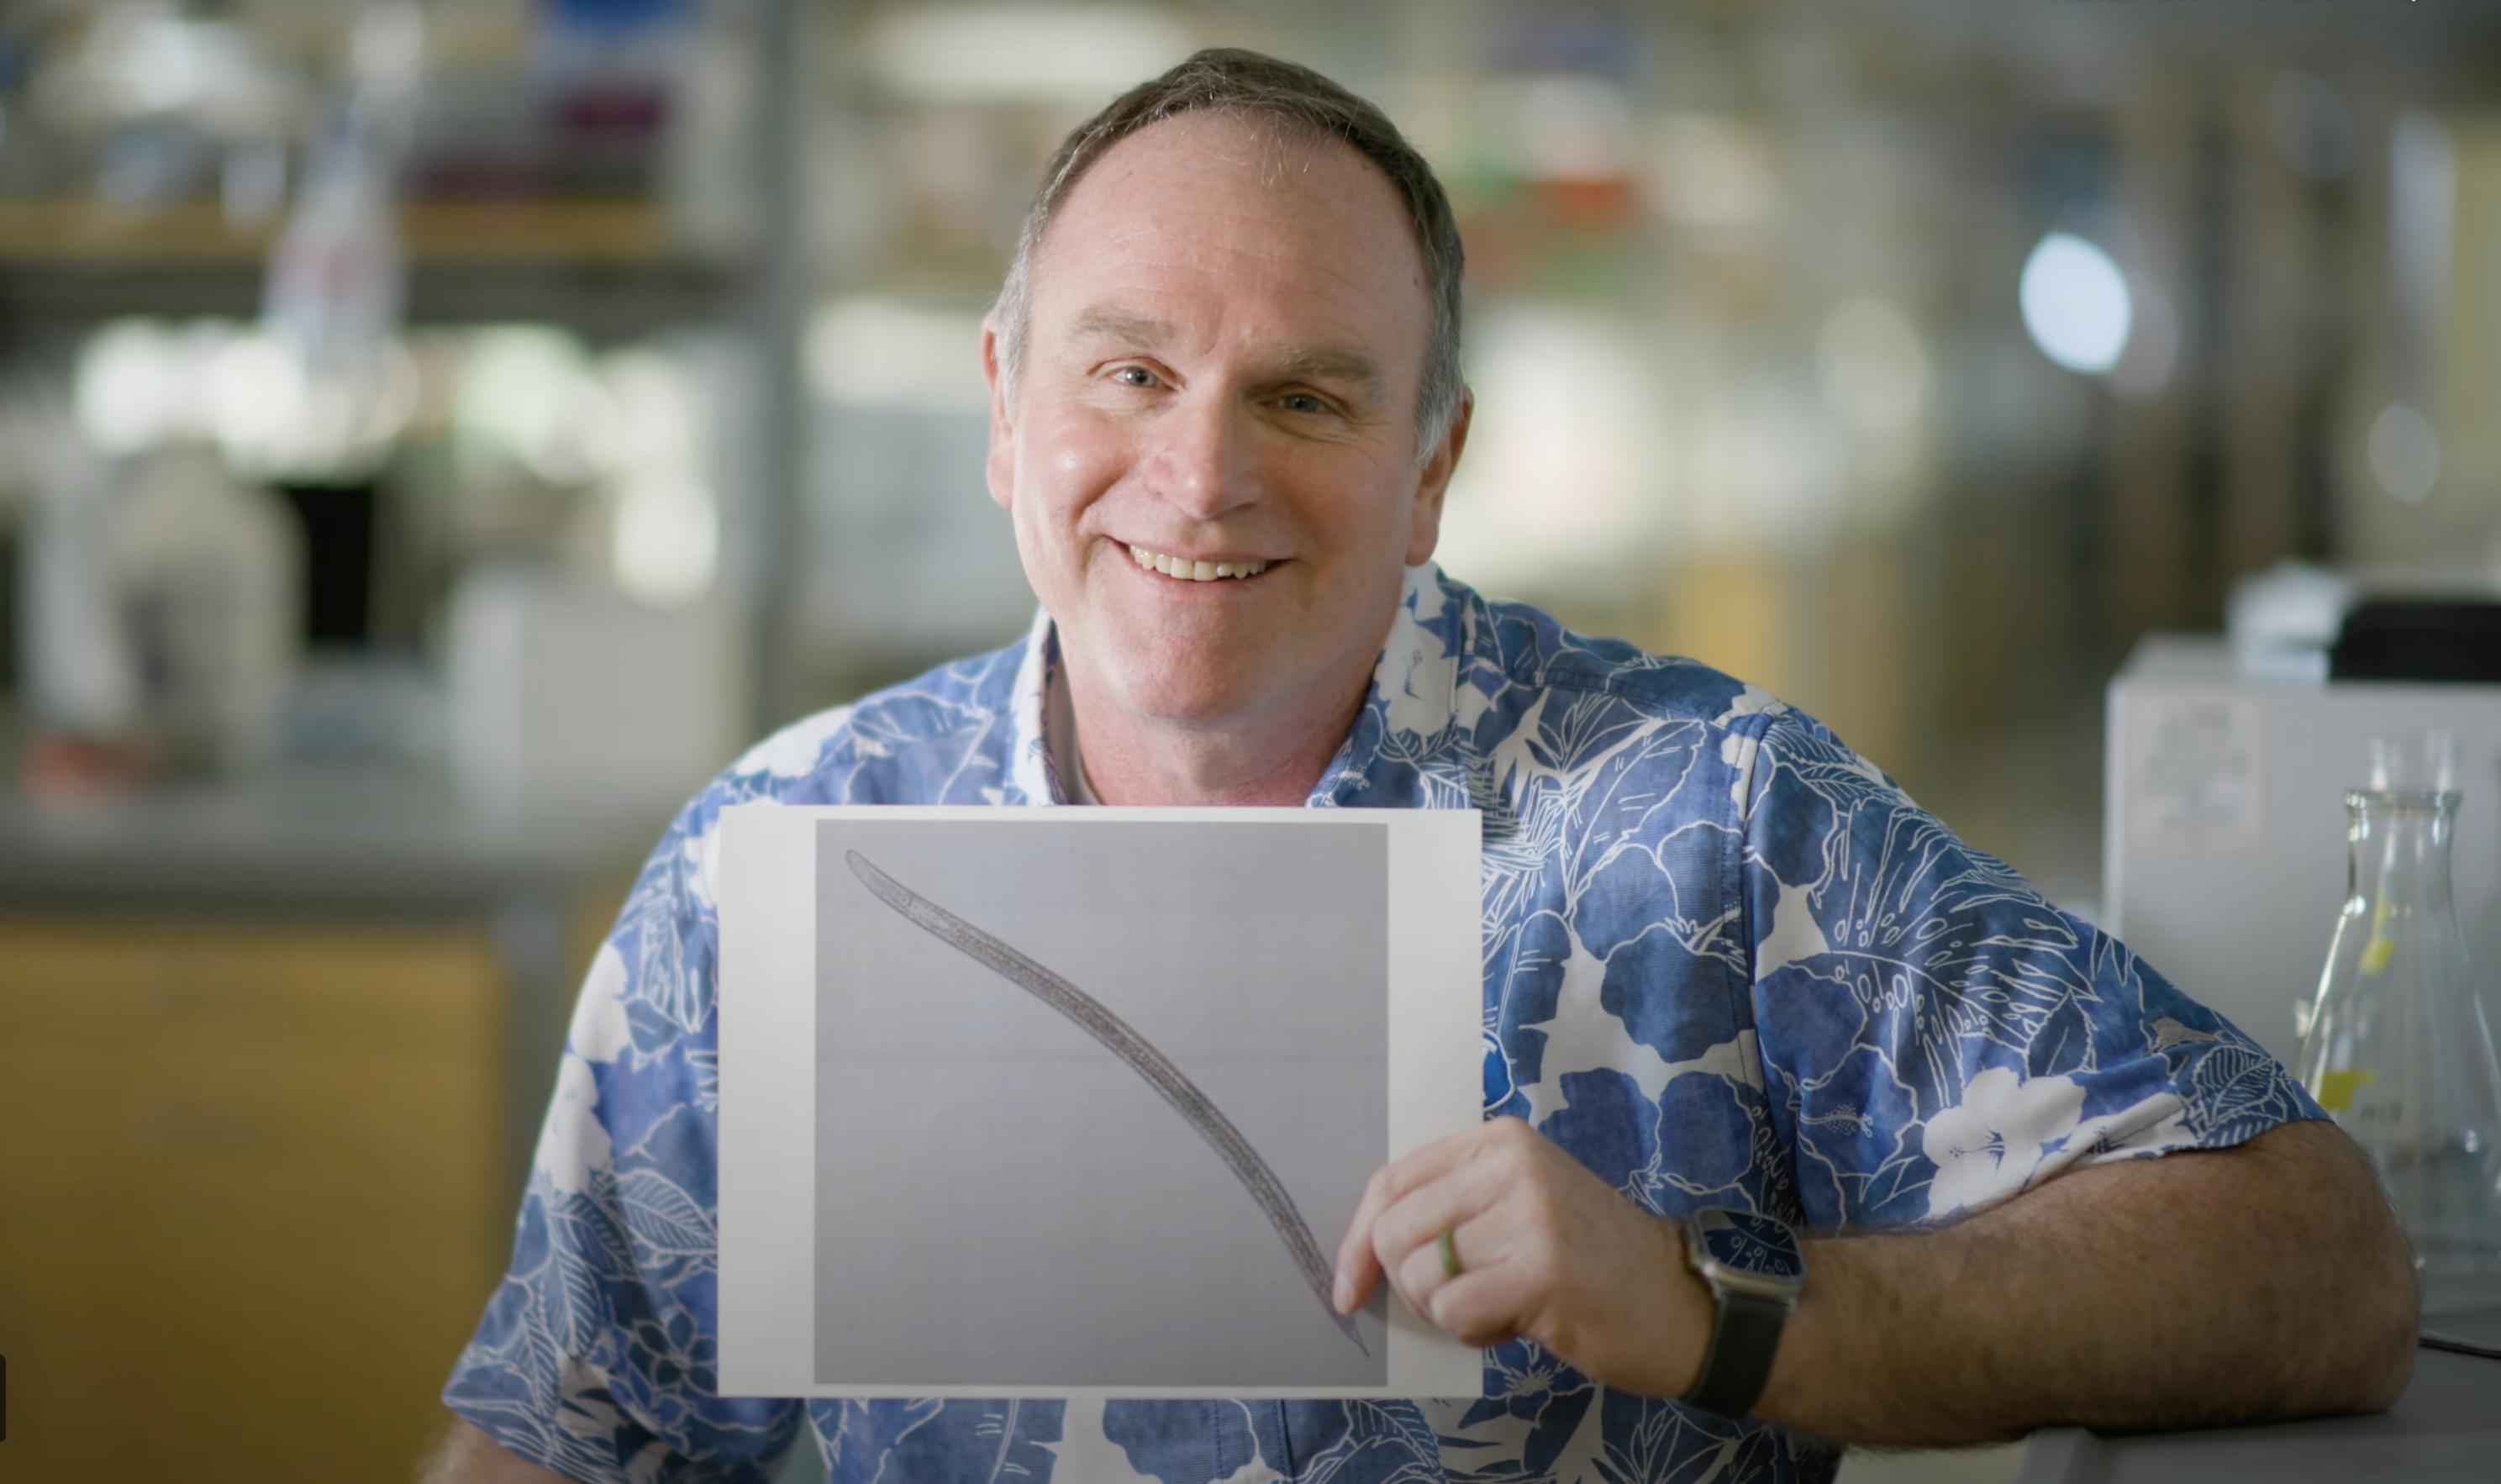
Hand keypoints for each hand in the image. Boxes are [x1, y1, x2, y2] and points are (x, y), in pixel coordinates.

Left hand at [1330, 1116, 1713, 1397]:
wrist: (1682, 1303)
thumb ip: (1451, 1208)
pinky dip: (1475, 1334)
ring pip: (1421, 1277)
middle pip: (1395, 1232)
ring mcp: (1530, 1214)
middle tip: (1467, 1298)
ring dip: (1450, 1312)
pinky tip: (1521, 1323)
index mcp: (1500, 1141)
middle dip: (1410, 1285)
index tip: (1348, 1287)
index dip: (1357, 1240)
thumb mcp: (1520, 1206)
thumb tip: (1362, 1250)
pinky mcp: (1542, 1270)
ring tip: (1505, 1304)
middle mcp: (1512, 1164)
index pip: (1391, 1181)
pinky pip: (1455, 1312)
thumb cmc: (1590, 1263)